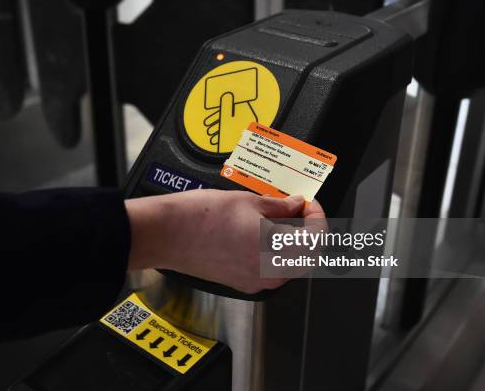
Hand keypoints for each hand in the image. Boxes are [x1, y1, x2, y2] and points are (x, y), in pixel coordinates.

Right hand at [125, 189, 324, 293]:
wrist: (167, 234)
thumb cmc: (199, 218)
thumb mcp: (247, 201)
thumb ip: (278, 206)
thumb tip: (293, 206)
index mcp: (276, 250)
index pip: (317, 237)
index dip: (318, 216)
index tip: (308, 203)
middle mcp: (270, 272)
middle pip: (309, 255)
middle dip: (308, 230)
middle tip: (298, 209)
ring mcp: (257, 281)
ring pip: (291, 265)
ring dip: (294, 243)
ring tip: (280, 218)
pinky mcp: (242, 283)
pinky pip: (272, 271)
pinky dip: (276, 253)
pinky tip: (264, 234)